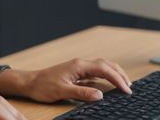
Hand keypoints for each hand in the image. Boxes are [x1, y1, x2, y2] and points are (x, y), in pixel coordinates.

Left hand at [1, 58, 132, 102]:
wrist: (29, 82)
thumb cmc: (42, 86)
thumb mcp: (62, 91)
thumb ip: (81, 93)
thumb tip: (100, 95)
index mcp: (78, 66)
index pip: (104, 69)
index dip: (117, 79)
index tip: (126, 89)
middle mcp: (80, 64)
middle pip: (106, 65)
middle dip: (120, 74)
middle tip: (130, 87)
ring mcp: (79, 69)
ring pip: (102, 68)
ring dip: (114, 75)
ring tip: (124, 85)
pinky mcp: (77, 74)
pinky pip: (96, 74)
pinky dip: (106, 79)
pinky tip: (110, 87)